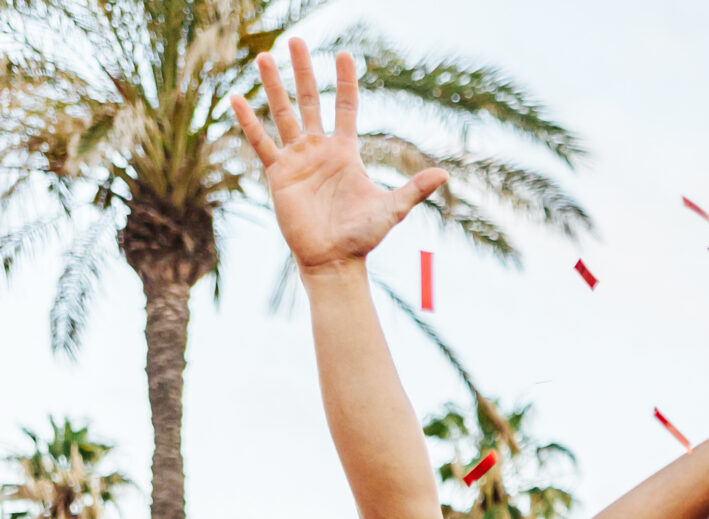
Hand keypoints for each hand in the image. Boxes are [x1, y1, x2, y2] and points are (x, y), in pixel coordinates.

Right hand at [232, 39, 444, 272]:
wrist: (333, 259)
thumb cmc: (362, 236)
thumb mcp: (391, 209)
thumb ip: (413, 189)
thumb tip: (444, 174)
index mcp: (346, 152)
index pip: (346, 107)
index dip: (346, 81)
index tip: (344, 54)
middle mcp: (320, 149)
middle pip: (310, 100)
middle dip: (304, 70)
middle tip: (295, 39)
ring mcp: (297, 159)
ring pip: (283, 113)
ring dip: (274, 85)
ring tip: (265, 56)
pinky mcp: (278, 174)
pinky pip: (260, 142)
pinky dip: (248, 121)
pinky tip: (235, 98)